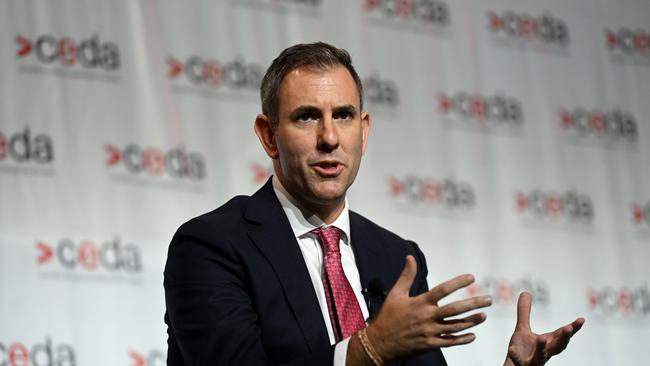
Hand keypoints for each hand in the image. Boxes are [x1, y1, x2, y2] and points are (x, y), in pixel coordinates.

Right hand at [366, 256, 491, 361]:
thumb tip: (410, 258)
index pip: (442, 290)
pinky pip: (450, 342)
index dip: (457, 283)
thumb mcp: (395, 294)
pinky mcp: (430, 344)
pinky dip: (462, 339)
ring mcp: (429, 332)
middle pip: (455, 310)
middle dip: (473, 304)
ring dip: (471, 321)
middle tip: (488, 300)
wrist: (380, 343)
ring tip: (483, 316)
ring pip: (455, 326)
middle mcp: (427, 317)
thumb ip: (406, 276)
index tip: (471, 277)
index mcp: (420, 303)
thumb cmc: (388, 316)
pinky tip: (472, 335)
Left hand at [505, 292, 584, 365]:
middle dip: (564, 338)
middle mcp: (545, 353)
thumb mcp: (522, 329)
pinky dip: (516, 355)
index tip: (581, 319)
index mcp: (548, 343)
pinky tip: (511, 349)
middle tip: (568, 328)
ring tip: (542, 338)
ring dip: (543, 347)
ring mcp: (534, 361)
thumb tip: (526, 292)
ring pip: (541, 356)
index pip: (562, 335)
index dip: (573, 328)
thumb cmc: (522, 350)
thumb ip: (524, 312)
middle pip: (558, 347)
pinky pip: (520, 361)